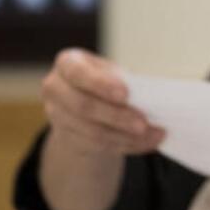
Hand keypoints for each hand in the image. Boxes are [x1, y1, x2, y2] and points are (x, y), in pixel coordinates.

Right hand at [41, 49, 164, 155]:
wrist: (87, 102)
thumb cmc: (105, 80)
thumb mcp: (112, 73)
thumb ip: (124, 81)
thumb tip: (149, 95)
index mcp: (68, 63)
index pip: (78, 73)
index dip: (101, 85)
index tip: (125, 94)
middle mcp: (55, 89)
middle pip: (83, 107)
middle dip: (117, 116)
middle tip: (144, 123)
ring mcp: (56, 116)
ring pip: (91, 131)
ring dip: (125, 136)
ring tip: (154, 135)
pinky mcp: (66, 138)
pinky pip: (97, 146)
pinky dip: (125, 144)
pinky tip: (147, 142)